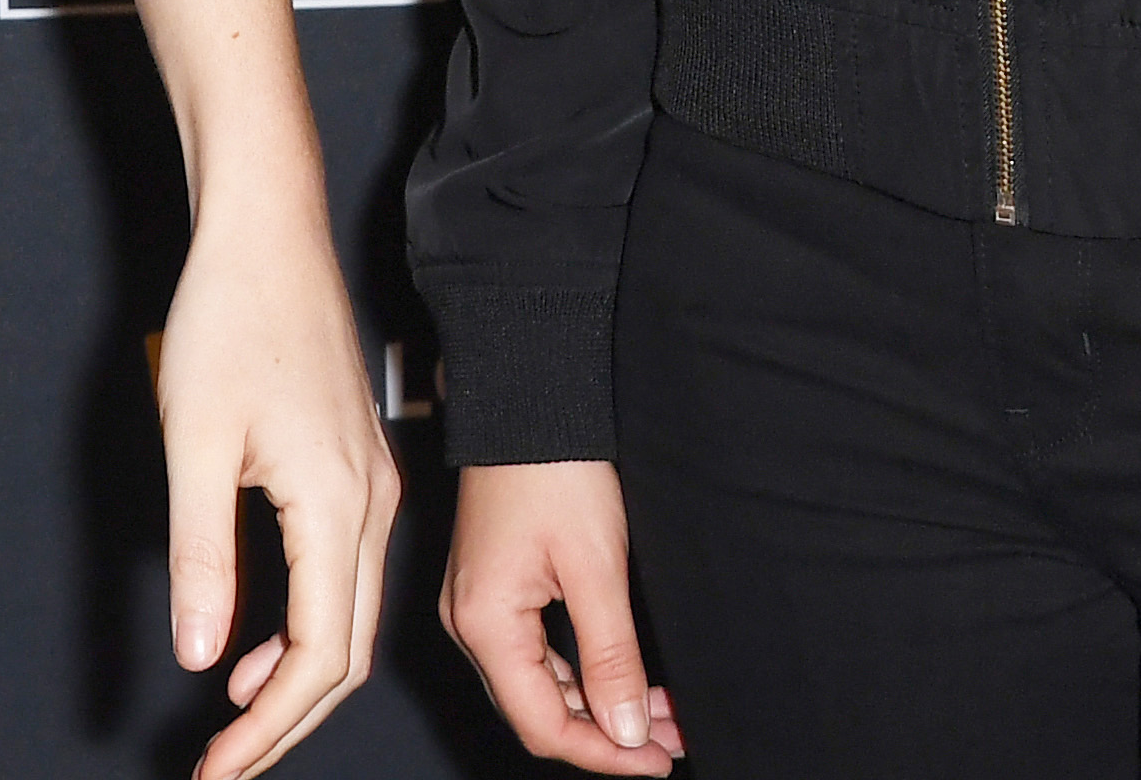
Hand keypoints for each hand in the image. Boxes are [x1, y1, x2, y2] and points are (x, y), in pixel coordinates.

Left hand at [154, 197, 400, 779]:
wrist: (268, 227)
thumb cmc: (229, 315)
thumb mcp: (195, 440)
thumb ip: (204, 553)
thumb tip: (204, 658)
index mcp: (339, 506)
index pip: (318, 658)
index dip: (268, 730)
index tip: (216, 771)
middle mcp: (373, 505)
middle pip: (346, 654)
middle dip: (287, 725)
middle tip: (224, 770)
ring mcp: (374, 485)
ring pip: (349, 618)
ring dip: (297, 680)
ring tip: (235, 726)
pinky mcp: (358, 467)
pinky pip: (345, 574)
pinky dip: (307, 627)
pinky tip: (258, 644)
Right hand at [442, 459, 678, 768]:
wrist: (526, 397)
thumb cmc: (552, 466)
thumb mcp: (596, 566)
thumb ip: (610, 656)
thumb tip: (625, 730)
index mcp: (485, 624)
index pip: (543, 724)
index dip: (603, 754)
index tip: (655, 760)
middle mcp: (470, 622)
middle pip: (538, 711)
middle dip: (607, 733)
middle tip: (670, 739)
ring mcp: (478, 605)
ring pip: (540, 685)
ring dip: (599, 704)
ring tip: (659, 713)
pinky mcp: (494, 588)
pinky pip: (535, 653)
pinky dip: (581, 672)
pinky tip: (624, 676)